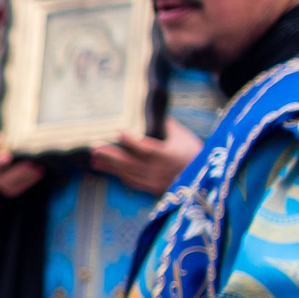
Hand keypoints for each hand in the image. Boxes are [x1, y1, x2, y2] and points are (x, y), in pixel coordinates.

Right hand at [0, 130, 44, 198]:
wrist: (26, 163)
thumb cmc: (18, 145)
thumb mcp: (12, 138)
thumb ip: (10, 131)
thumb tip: (11, 120)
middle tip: (8, 156)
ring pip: (4, 179)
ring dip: (19, 172)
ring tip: (33, 164)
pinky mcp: (9, 189)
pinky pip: (17, 187)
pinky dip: (29, 179)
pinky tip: (40, 170)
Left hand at [87, 121, 202, 195]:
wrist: (204, 178)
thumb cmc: (193, 153)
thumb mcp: (182, 136)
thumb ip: (165, 124)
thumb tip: (150, 108)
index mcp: (167, 156)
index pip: (146, 148)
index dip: (132, 140)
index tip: (118, 130)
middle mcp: (157, 171)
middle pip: (130, 163)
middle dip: (110, 156)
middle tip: (94, 147)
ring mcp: (153, 182)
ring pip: (127, 174)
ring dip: (110, 167)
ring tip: (94, 159)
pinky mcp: (151, 189)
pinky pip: (131, 182)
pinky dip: (119, 175)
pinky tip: (107, 168)